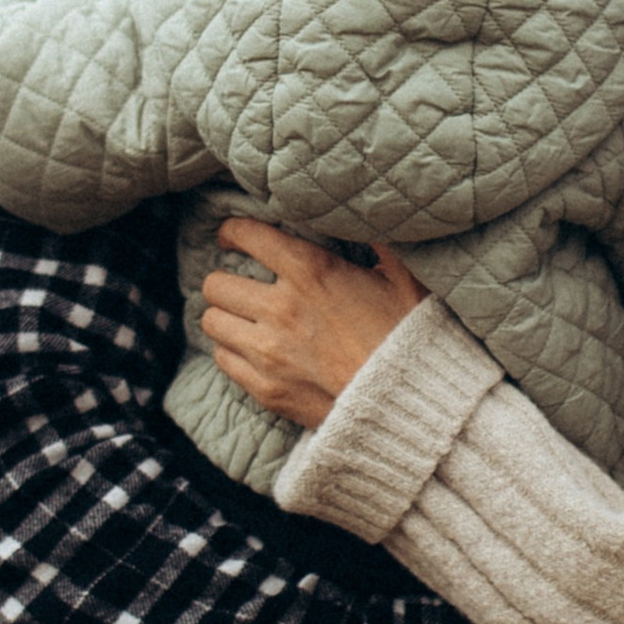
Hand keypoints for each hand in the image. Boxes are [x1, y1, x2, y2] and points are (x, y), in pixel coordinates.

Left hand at [200, 222, 426, 427]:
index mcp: (312, 272)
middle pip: (216, 283)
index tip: (234, 236)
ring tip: (243, 320)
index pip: (247, 236)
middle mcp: (281, 309)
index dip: (234, 231)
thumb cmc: (410, 339)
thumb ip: (380, 243)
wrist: (408, 406)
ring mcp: (269, 352)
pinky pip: (223, 360)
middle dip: (226, 281)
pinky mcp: (265, 389)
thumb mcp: (405, 280)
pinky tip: (252, 350)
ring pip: (212, 321)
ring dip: (226, 317)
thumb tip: (367, 217)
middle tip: (241, 286)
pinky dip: (232, 352)